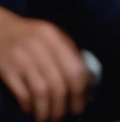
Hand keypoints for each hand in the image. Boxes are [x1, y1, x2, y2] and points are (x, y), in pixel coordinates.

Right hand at [0, 7, 91, 121]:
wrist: (2, 30)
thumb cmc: (33, 36)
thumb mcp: (54, 37)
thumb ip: (70, 54)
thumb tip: (87, 81)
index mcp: (57, 38)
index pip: (74, 68)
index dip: (80, 89)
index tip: (81, 103)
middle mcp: (41, 49)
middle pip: (58, 82)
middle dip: (63, 104)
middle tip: (63, 115)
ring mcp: (23, 60)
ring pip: (40, 91)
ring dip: (46, 109)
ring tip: (48, 117)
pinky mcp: (8, 71)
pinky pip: (22, 93)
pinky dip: (28, 104)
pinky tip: (31, 109)